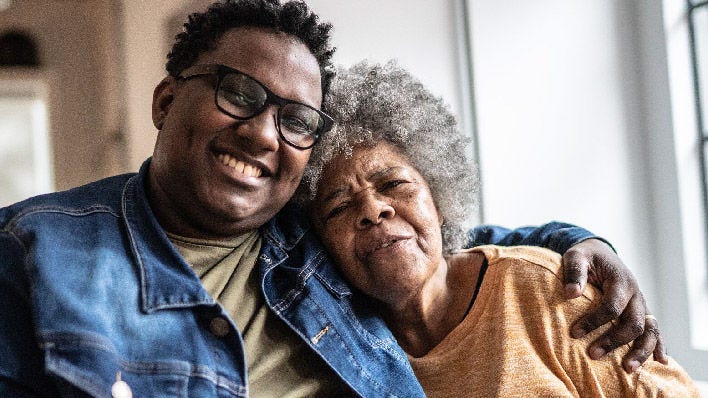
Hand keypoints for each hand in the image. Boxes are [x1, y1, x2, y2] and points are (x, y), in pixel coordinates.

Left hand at [561, 238, 667, 371]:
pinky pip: (655, 330)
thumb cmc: (586, 257)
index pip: (612, 306)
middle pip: (634, 323)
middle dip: (615, 341)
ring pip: (649, 331)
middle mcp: (636, 294)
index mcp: (621, 281)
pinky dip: (658, 345)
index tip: (575, 333)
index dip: (594, 322)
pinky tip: (660, 361)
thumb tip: (571, 293)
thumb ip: (575, 272)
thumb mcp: (576, 256)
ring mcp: (641, 304)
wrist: (600, 253)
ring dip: (641, 351)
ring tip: (628, 369)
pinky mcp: (642, 312)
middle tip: (592, 354)